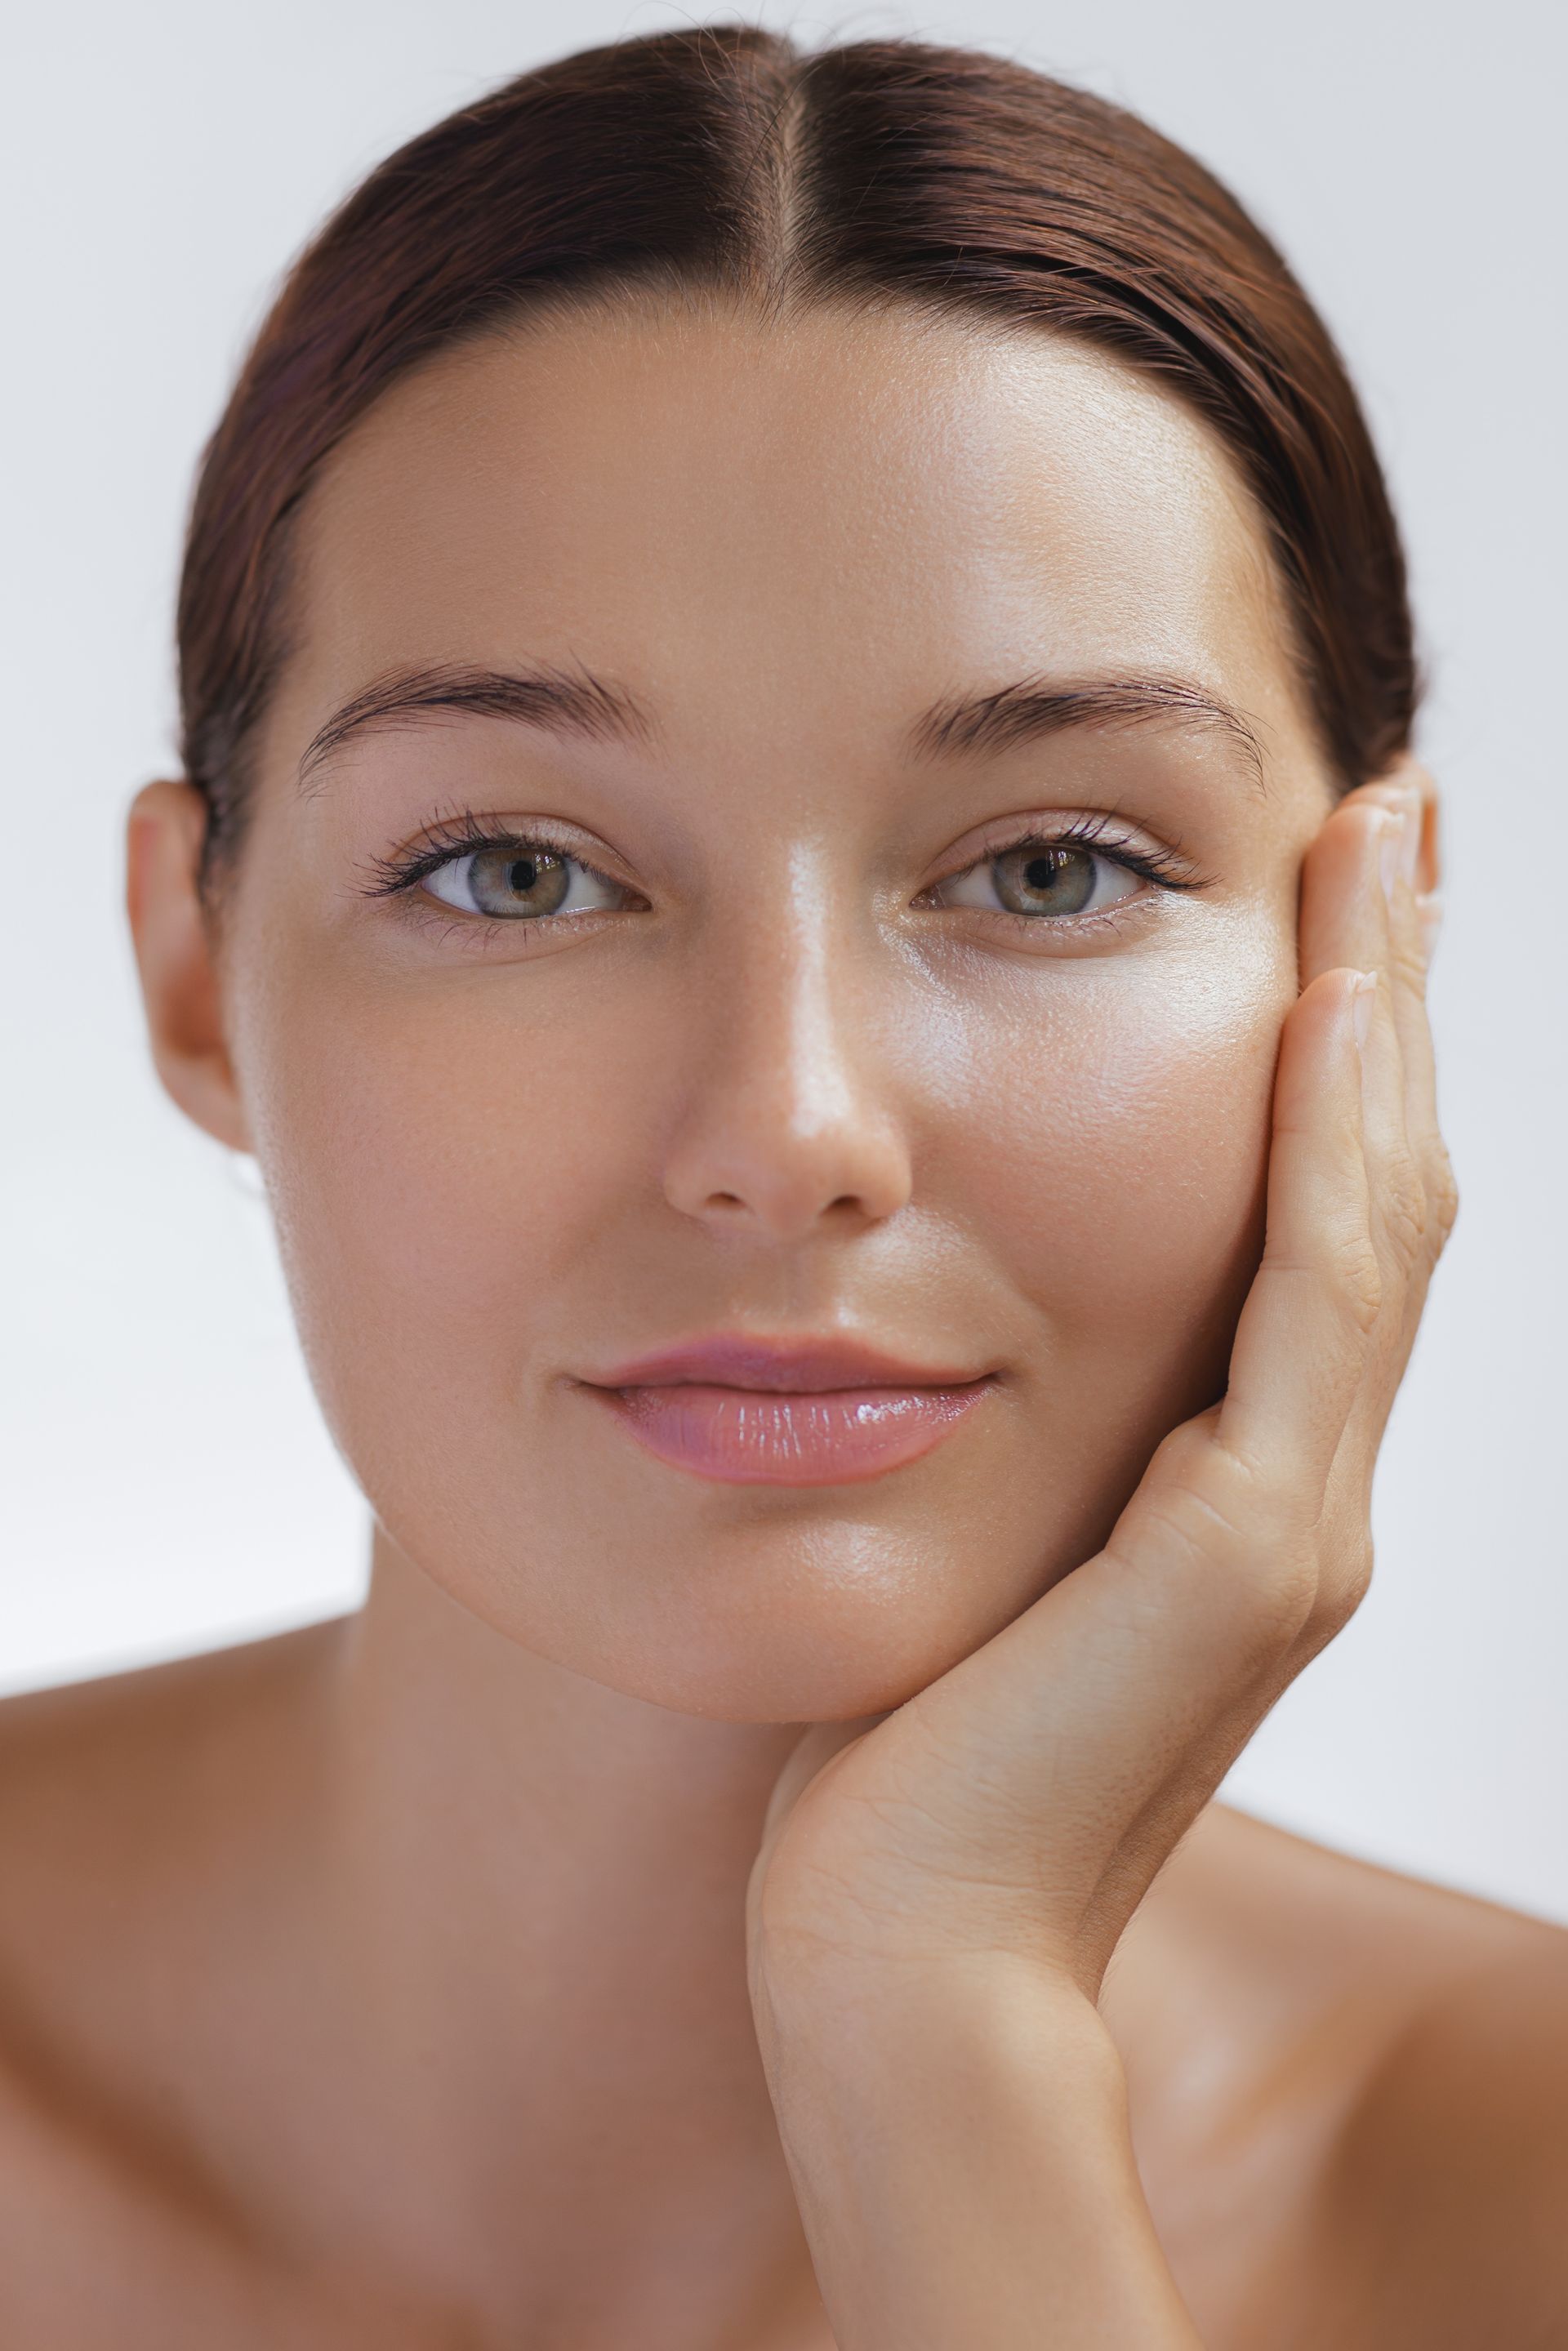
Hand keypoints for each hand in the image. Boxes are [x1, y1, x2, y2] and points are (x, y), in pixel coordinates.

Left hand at [747, 761, 1455, 2015]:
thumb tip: (938, 1310)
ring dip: (1377, 1022)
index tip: (1320, 896)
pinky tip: (1320, 1013)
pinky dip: (1325, 1153)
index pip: (1313, 1218)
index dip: (1334, 1050)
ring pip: (1371, 1219)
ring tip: (1370, 846)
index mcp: (1235, 1486)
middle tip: (1381, 810)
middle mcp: (1298, 1492)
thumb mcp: (968, 1547)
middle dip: (1382, 988)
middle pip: (1373, 1186)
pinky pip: (1310, 1307)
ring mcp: (1290, 1522)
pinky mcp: (1240, 1556)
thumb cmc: (895, 1760)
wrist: (893, 1954)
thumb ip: (1010, 1438)